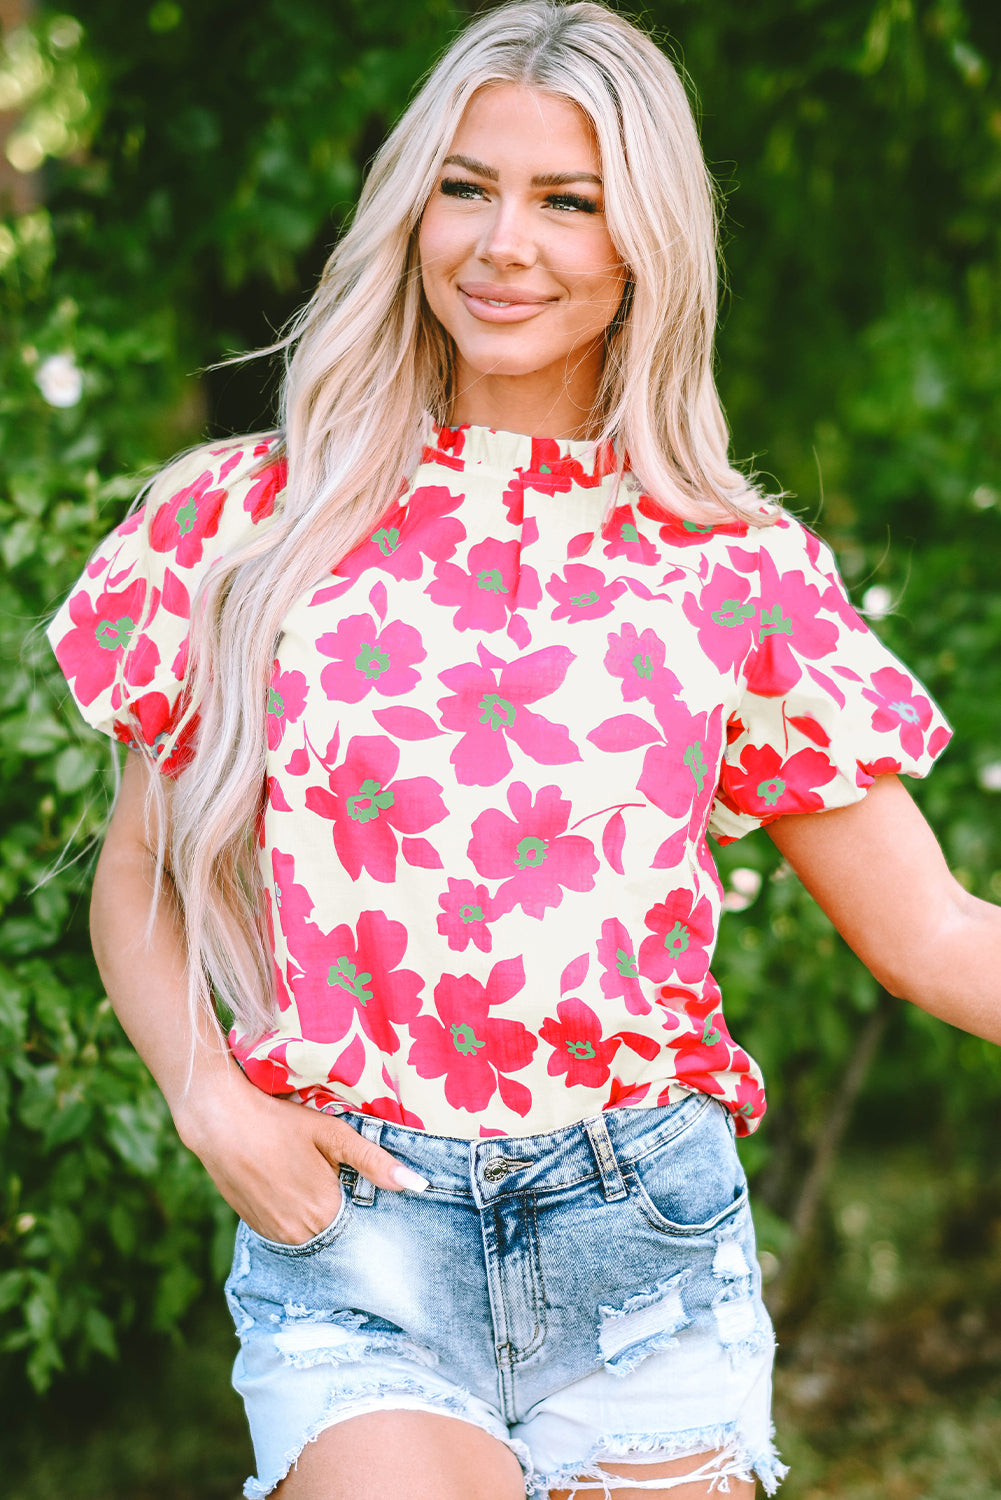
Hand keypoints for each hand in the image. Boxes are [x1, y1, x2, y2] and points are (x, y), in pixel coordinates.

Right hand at [174, 1073, 427, 1243]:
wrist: (219, 1121)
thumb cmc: (279, 1122)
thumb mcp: (332, 1134)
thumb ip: (374, 1162)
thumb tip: (419, 1185)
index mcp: (325, 1211)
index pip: (364, 1230)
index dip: (369, 1212)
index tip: (370, 1196)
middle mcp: (300, 1234)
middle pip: (339, 1234)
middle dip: (348, 1215)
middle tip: (342, 1181)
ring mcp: (275, 1235)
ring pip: (313, 1235)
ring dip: (322, 1218)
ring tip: (316, 1181)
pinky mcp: (256, 1228)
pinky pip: (289, 1232)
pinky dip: (298, 1218)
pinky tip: (295, 1189)